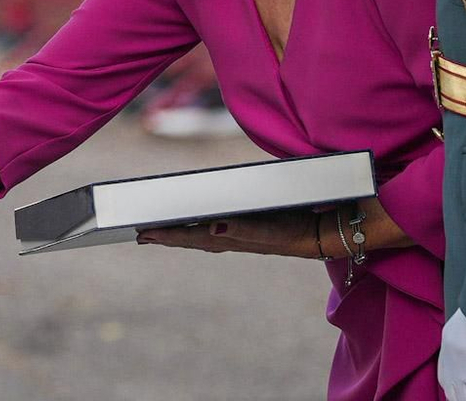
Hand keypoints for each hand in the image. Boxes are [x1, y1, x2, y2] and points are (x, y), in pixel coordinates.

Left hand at [137, 209, 322, 257]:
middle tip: (142, 236)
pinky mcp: (252, 231)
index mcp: (232, 237)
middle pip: (192, 238)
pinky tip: (202, 228)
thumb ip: (242, 229)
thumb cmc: (297, 229)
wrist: (323, 235)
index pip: (191, 236)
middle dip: (167, 237)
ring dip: (182, 234)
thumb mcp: (270, 229)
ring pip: (203, 237)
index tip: (142, 234)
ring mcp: (242, 236)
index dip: (166, 235)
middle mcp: (233, 238)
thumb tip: (212, 228)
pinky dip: (202, 230)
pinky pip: (218, 232)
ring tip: (162, 233)